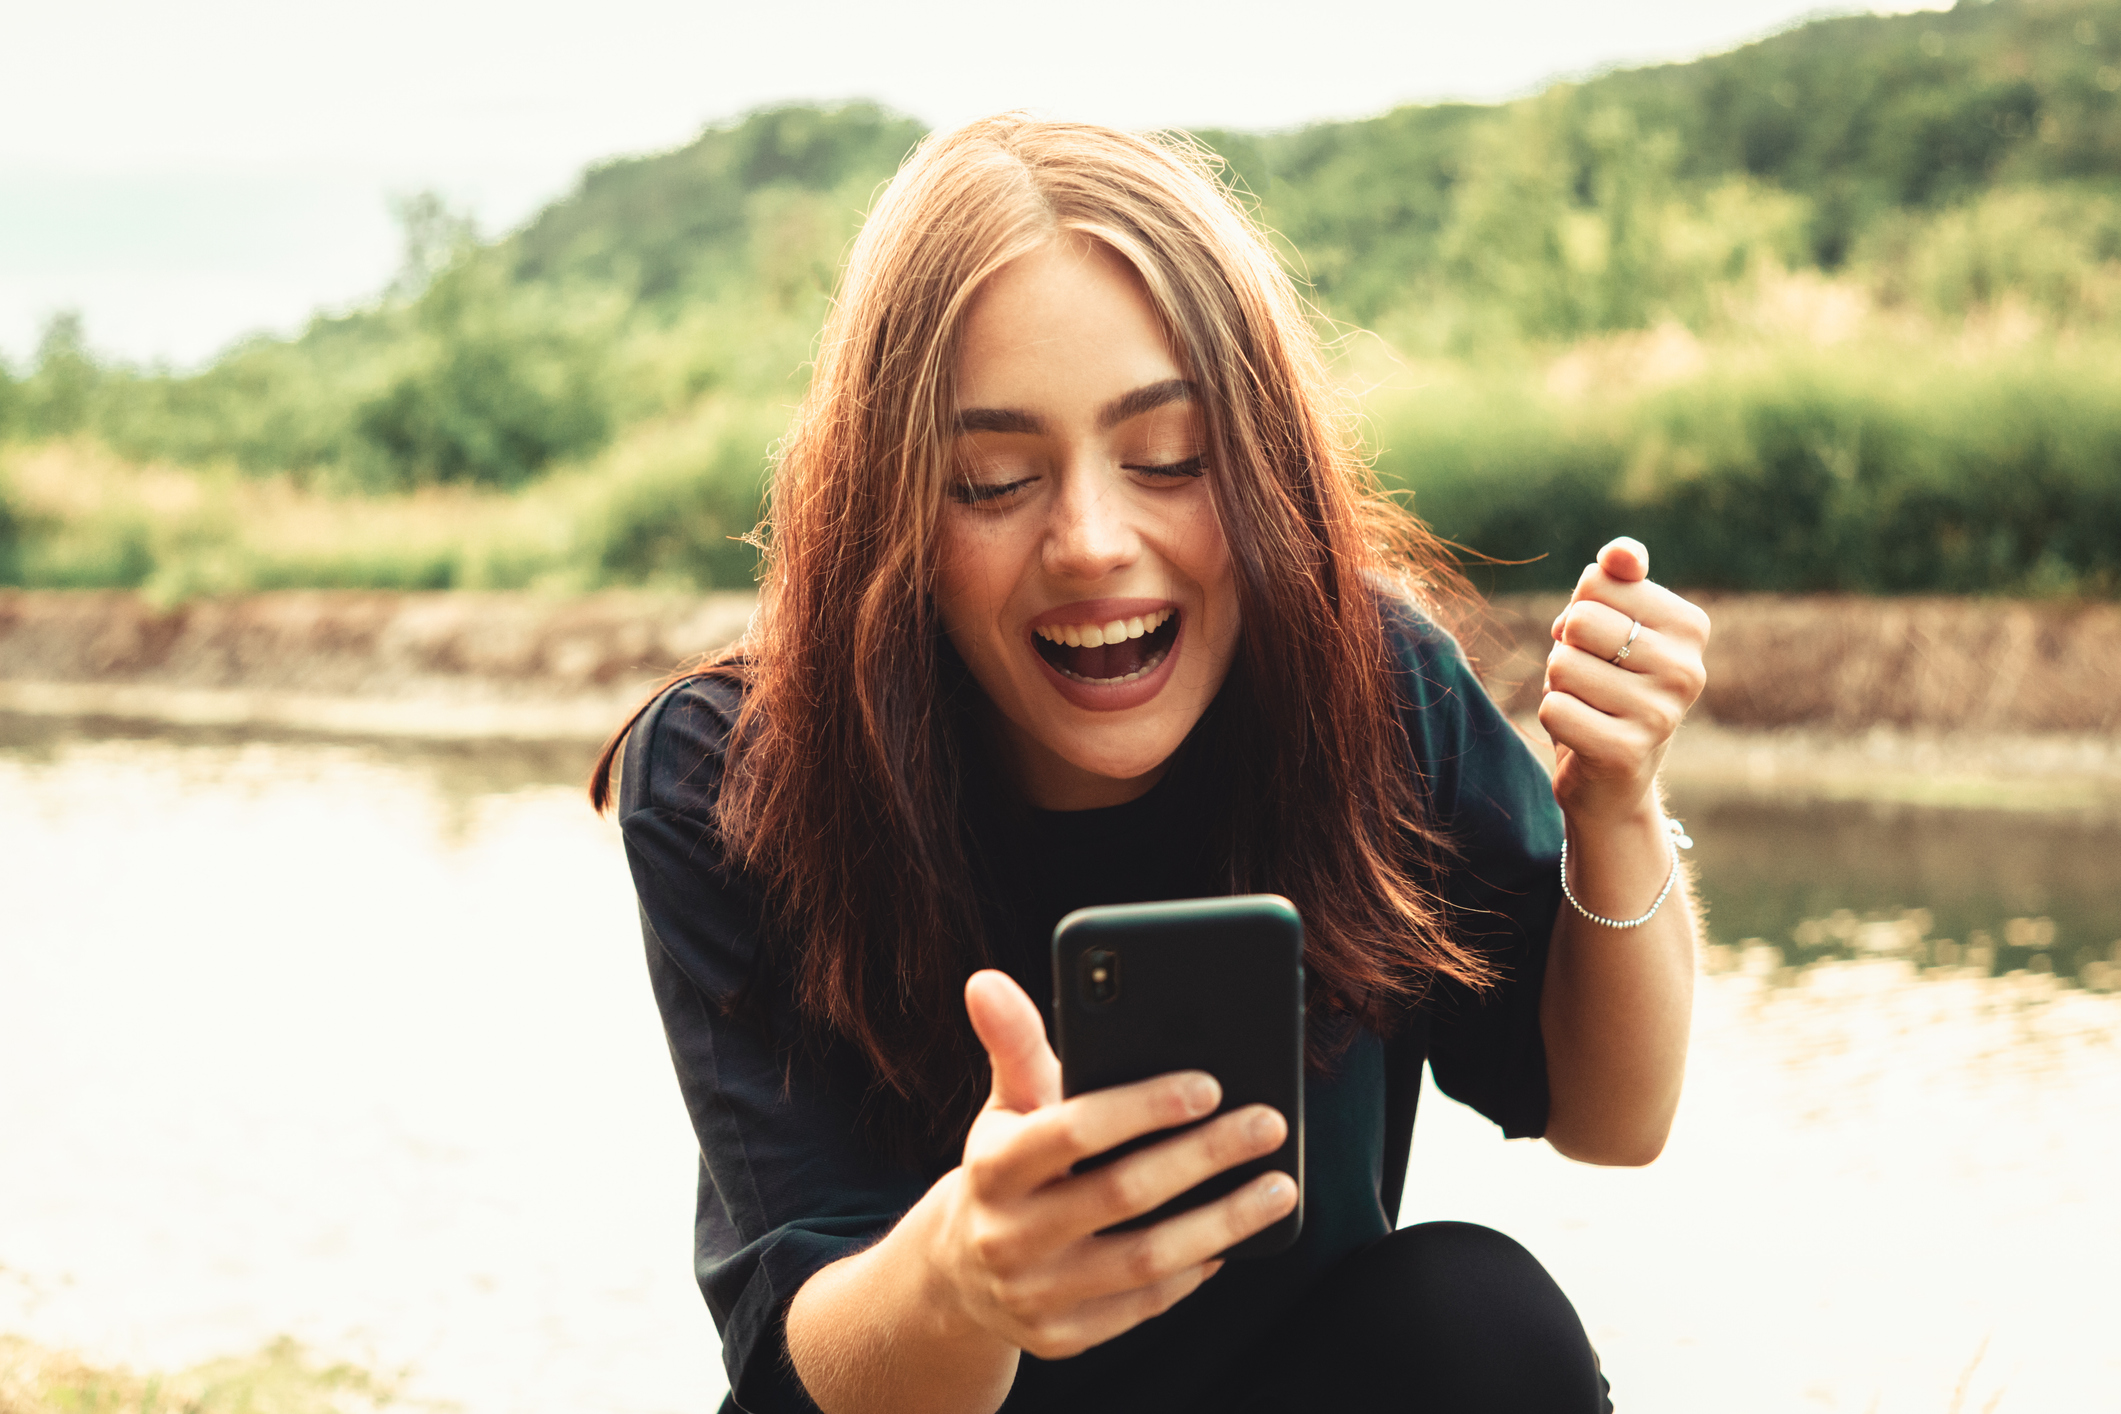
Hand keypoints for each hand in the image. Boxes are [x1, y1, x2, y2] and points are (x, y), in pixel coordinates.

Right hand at [923, 970, 1294, 1361]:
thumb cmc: (1006, 1163)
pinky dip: (1192, 1271)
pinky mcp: (1060, 1338)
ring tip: (1278, 1187)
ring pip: (1144, 1259)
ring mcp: (1033, 1293)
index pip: (1071, 1130)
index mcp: (991, 1164)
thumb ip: (1013, 1042)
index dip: (1143, 1107)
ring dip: (1222, 1222)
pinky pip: (1142, 1306)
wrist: (958, 1270)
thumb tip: (987, 980)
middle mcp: (1006, 1233)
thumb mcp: (1006, 1103)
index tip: (1209, 1084)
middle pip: (1121, 1193)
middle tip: (1268, 1124)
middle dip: (1204, 1156)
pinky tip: (1232, 1239)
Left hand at [1539, 537, 1709, 826]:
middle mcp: (1687, 669)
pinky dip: (1553, 718)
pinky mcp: (1626, 752)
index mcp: (1690, 626)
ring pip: (1562, 666)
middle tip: (1591, 679)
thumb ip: (1616, 578)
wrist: (1613, 777)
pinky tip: (1581, 734)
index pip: (1598, 581)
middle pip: (1579, 621)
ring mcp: (1661, 714)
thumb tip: (1621, 553)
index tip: (1603, 644)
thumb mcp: (1614, 622)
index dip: (1580, 610)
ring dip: (1558, 685)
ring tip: (1588, 706)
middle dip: (1567, 648)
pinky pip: (1553, 709)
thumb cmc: (1608, 684)